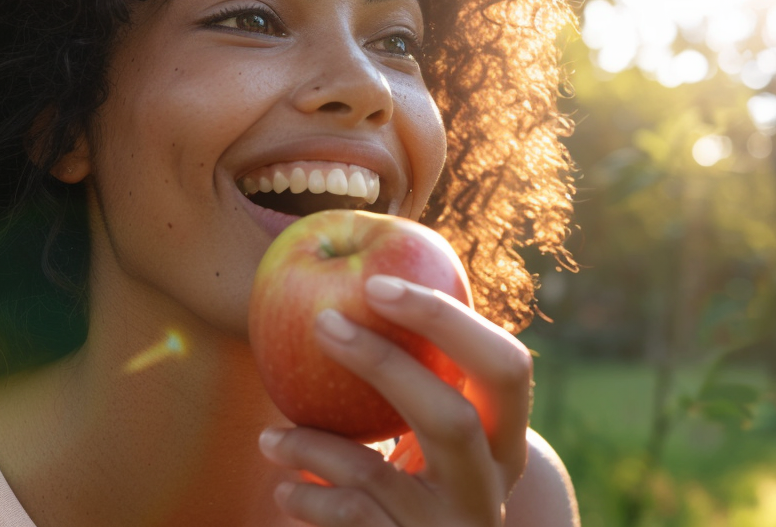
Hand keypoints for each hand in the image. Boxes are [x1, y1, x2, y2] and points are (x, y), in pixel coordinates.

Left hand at [257, 274, 532, 525]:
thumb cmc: (424, 481)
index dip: (445, 320)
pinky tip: (285, 491)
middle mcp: (491, 487)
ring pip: (382, 477)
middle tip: (322, 321)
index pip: (506, 366)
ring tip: (268, 436)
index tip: (376, 283)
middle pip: (453, 418)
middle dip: (384, 364)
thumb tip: (361, 274)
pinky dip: (311, 502)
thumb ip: (422, 373)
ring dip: (314, 446)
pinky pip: (353, 521)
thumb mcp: (439, 435)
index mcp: (507, 439)